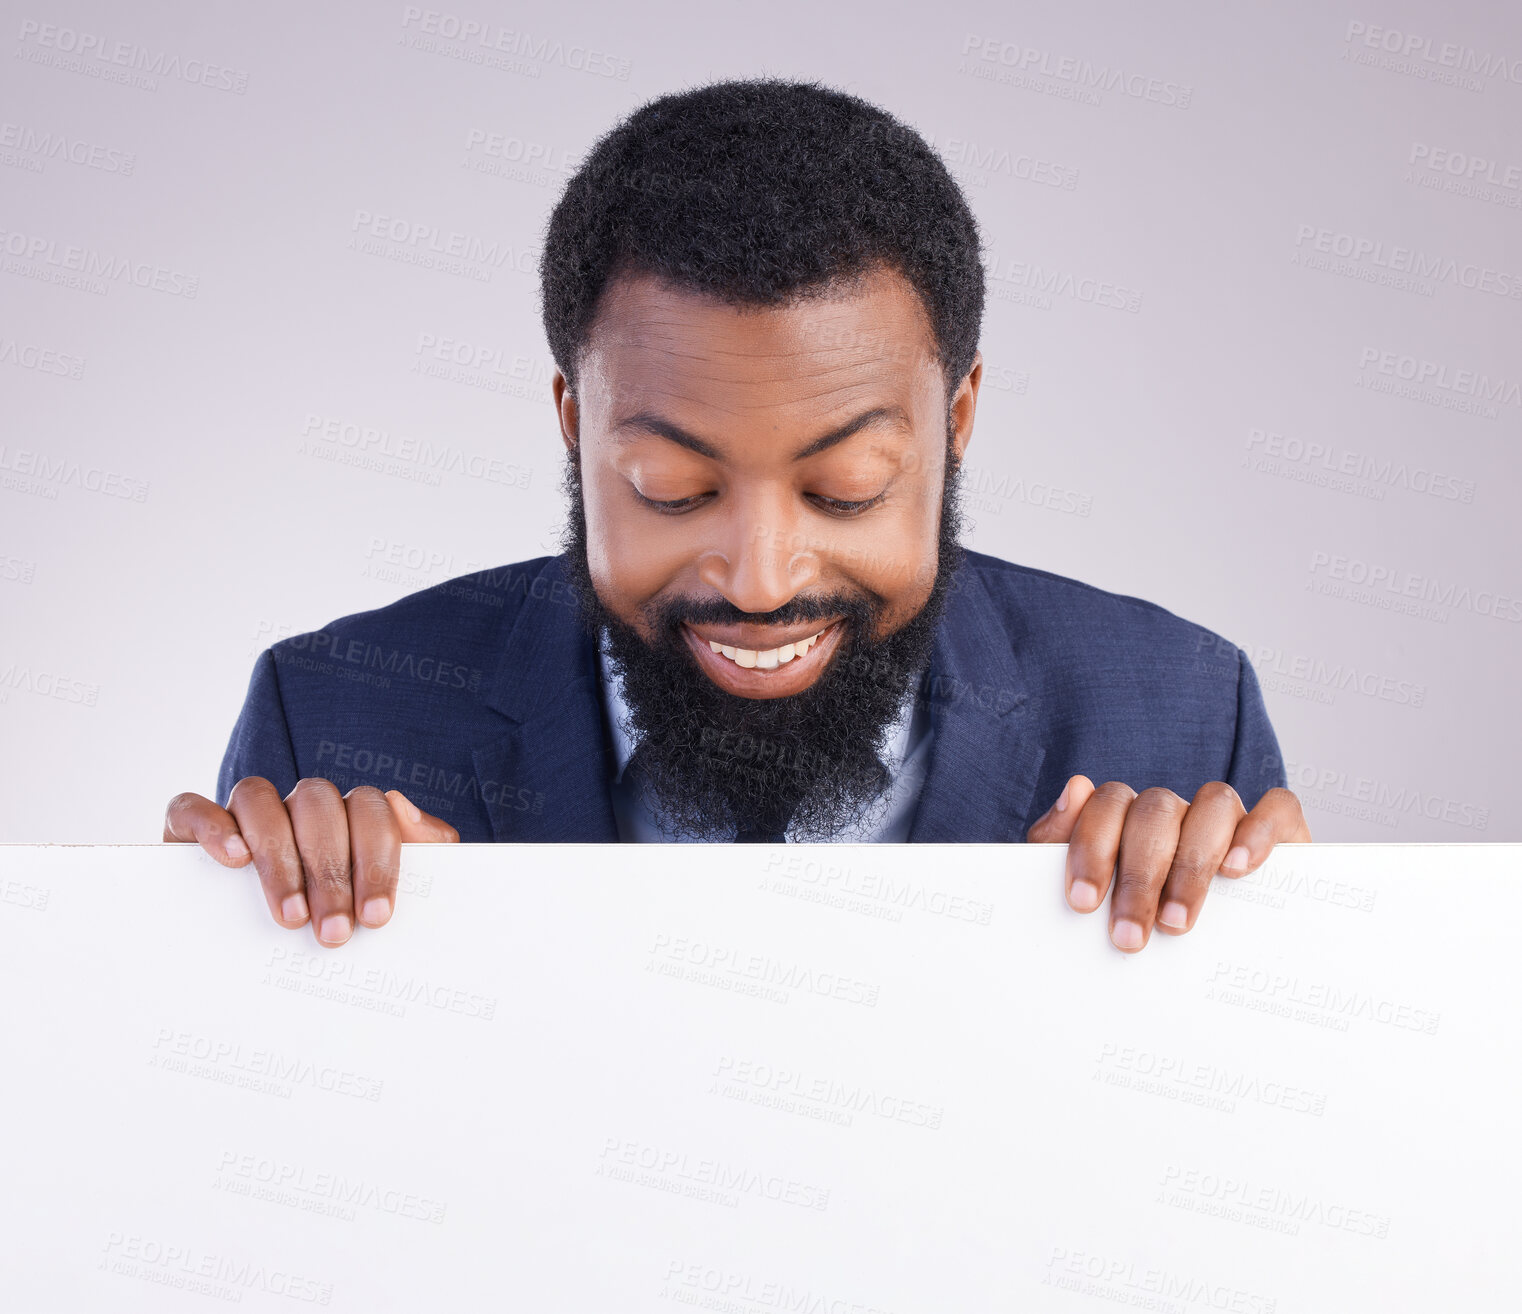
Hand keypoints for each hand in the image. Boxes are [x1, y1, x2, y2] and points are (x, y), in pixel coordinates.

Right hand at [163, 779, 458, 945]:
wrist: (256, 957)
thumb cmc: (342, 916)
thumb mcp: (388, 891)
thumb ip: (422, 848)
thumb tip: (402, 805)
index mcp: (348, 814)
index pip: (369, 808)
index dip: (375, 859)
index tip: (375, 917)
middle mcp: (298, 806)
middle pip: (317, 804)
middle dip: (330, 870)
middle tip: (333, 931)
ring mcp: (246, 813)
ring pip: (259, 798)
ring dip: (278, 856)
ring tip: (291, 916)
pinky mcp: (191, 830)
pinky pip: (193, 807)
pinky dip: (213, 826)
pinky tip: (233, 861)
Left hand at [1026, 776, 1311, 951]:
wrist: (1205, 969)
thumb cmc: (1131, 920)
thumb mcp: (1088, 892)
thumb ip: (1061, 844)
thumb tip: (1075, 787)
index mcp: (1126, 817)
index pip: (1108, 805)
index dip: (1093, 849)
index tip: (1084, 902)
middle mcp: (1176, 810)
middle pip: (1156, 812)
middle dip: (1139, 877)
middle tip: (1129, 935)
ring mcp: (1225, 818)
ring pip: (1214, 804)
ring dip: (1192, 864)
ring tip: (1177, 922)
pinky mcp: (1279, 832)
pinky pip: (1276, 808)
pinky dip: (1258, 832)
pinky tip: (1238, 870)